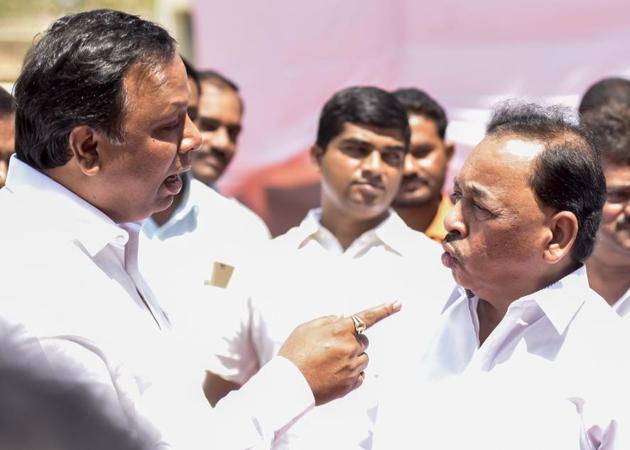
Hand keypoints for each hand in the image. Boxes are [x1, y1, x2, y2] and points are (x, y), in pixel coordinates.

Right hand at [278, 302, 400, 405]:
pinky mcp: (351, 383)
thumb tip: (341, 318)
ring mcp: (352, 366)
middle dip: (352, 341)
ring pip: (363, 357)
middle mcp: (349, 347)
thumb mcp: (305, 328)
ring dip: (352, 357)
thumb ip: (326, 320)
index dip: (383, 310)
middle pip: (363, 340)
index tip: (397, 304)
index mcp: (338, 330)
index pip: (366, 317)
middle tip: (332, 349)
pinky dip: (351, 373)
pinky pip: (360, 374)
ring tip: (331, 363)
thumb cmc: (294, 354)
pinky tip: (334, 374)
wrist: (289, 384)